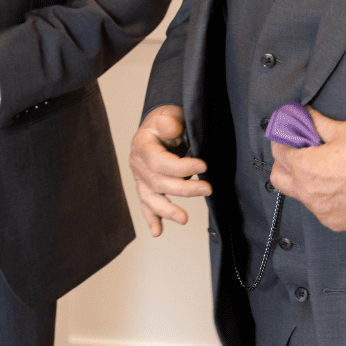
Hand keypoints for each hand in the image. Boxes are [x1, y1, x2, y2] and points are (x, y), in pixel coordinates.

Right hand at [129, 105, 210, 236]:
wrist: (159, 126)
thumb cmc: (167, 120)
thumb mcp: (169, 114)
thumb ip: (169, 121)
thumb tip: (171, 128)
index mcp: (142, 145)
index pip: (158, 162)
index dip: (181, 167)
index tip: (203, 166)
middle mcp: (138, 163)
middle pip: (157, 183)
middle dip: (184, 189)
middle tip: (207, 188)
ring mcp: (140, 178)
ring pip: (150, 198)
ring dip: (166, 210)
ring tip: (184, 219)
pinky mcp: (146, 188)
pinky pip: (146, 205)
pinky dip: (151, 218)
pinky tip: (158, 231)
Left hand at [270, 108, 345, 230]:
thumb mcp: (341, 131)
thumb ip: (317, 122)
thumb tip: (304, 113)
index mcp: (303, 166)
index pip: (278, 152)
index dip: (282, 142)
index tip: (287, 138)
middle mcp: (305, 190)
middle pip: (278, 176)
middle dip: (283, 164)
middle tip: (295, 155)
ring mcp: (317, 208)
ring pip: (297, 194)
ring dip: (301, 182)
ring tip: (317, 172)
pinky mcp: (330, 220)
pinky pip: (316, 208)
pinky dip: (319, 198)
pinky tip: (332, 188)